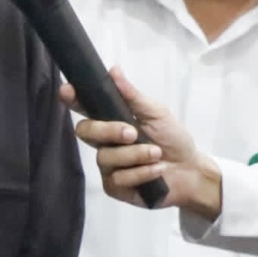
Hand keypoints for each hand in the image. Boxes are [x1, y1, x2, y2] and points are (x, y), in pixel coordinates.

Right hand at [60, 68, 220, 219]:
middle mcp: (104, 142)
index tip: (67, 91)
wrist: (190, 170)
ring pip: (105, 157)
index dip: (73, 99)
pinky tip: (156, 171)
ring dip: (135, 155)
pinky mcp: (114, 187)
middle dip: (108, 130)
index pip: (85, 108)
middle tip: (132, 133)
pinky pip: (117, 178)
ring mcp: (107, 166)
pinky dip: (141, 173)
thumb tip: (113, 70)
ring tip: (156, 154)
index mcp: (111, 120)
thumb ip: (132, 96)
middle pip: (85, 131)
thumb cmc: (172, 138)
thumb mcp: (156, 113)